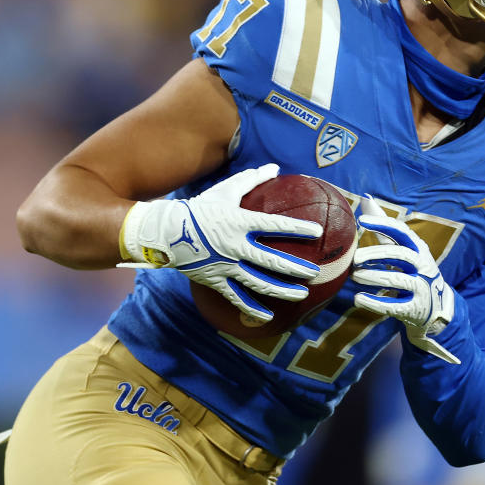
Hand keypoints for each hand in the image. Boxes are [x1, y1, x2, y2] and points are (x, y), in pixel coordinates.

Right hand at [119, 164, 322, 321]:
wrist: (167, 232)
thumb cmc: (199, 208)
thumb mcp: (225, 191)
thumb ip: (251, 180)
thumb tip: (274, 167)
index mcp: (240, 222)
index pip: (275, 225)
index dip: (297, 228)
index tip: (317, 232)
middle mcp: (236, 246)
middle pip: (272, 261)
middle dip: (296, 268)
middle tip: (315, 272)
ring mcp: (226, 266)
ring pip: (259, 283)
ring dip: (282, 290)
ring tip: (302, 294)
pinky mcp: (216, 280)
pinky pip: (236, 298)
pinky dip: (252, 309)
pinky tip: (268, 317)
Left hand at [352, 196, 459, 364]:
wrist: (436, 306)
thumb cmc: (411, 270)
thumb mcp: (403, 248)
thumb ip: (385, 227)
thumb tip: (366, 199)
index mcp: (418, 248)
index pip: (401, 231)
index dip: (382, 224)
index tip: (361, 221)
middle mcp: (422, 266)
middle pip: (399, 255)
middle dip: (375, 254)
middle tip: (354, 259)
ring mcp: (421, 288)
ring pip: (396, 280)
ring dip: (373, 277)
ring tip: (354, 277)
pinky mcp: (415, 308)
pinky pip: (395, 306)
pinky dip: (375, 302)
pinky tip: (358, 299)